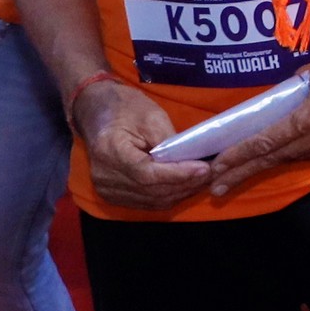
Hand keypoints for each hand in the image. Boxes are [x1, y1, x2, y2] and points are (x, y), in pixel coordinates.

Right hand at [69, 76, 208, 213]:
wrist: (97, 113)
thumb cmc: (124, 108)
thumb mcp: (150, 116)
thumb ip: (168, 141)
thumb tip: (192, 161)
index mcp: (110, 152)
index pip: (147, 174)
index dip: (178, 175)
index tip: (204, 169)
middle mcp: (105, 177)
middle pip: (152, 191)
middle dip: (185, 185)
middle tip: (212, 174)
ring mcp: (107, 190)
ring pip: (152, 201)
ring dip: (181, 193)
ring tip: (204, 180)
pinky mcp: (113, 196)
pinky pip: (146, 202)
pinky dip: (169, 196)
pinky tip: (186, 185)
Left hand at [202, 37, 309, 197]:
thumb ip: (289, 92)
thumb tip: (272, 104)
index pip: (265, 142)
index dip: (238, 156)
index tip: (216, 167)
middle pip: (274, 159)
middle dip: (242, 173)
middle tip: (216, 187)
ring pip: (291, 158)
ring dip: (264, 165)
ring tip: (238, 174)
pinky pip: (309, 154)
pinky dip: (288, 156)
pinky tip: (274, 159)